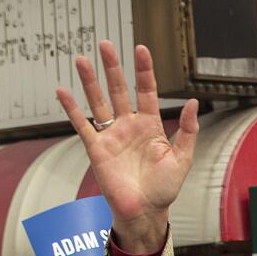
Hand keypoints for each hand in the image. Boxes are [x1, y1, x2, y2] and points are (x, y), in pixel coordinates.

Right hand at [57, 41, 199, 252]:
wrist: (145, 212)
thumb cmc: (164, 189)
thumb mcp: (182, 159)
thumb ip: (188, 130)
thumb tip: (193, 102)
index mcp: (151, 125)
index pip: (146, 91)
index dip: (144, 70)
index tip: (141, 49)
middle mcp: (129, 126)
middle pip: (119, 90)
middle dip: (113, 67)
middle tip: (105, 44)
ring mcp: (112, 135)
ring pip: (99, 102)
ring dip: (90, 82)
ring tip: (82, 60)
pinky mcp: (97, 149)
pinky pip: (82, 125)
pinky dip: (72, 109)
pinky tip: (62, 91)